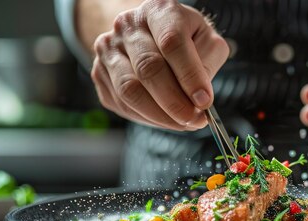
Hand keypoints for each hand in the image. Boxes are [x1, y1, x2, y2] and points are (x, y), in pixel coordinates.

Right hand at [91, 0, 228, 130]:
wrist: (149, 35)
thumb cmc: (184, 40)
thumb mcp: (206, 41)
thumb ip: (207, 64)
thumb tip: (199, 98)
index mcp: (158, 11)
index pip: (172, 42)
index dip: (189, 76)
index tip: (204, 102)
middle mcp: (128, 25)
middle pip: (148, 68)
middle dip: (175, 102)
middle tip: (195, 120)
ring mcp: (109, 49)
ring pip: (130, 90)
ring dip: (160, 115)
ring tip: (182, 123)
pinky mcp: (99, 73)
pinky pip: (121, 104)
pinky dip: (146, 118)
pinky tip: (164, 118)